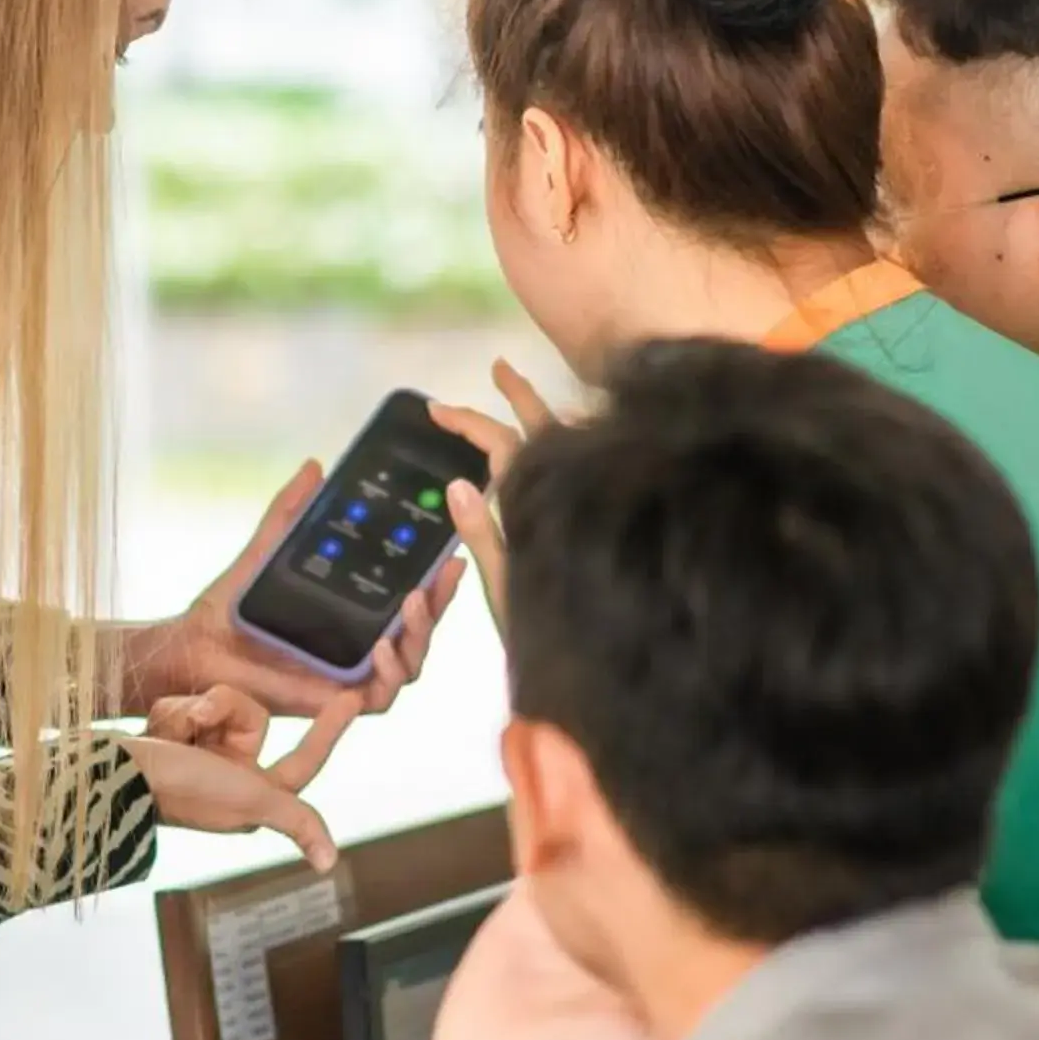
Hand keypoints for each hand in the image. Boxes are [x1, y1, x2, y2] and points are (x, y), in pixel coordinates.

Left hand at [118, 461, 464, 718]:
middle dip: (442, 600)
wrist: (198, 648)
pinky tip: (383, 647)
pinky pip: (385, 694)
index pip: (410, 593)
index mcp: (356, 610)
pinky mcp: (342, 703)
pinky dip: (391, 671)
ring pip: (414, 660)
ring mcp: (357, 674)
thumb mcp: (268, 549)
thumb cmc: (233, 606)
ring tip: (413, 602)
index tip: (450, 547)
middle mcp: (364, 642)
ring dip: (422, 632)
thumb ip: (290, 511)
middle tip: (445, 571)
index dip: (436, 574)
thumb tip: (314, 466)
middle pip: (423, 627)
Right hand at [124, 690, 356, 870]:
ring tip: (173, 734)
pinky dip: (172, 712)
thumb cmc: (181, 789)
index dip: (327, 733)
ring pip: (221, 706)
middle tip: (201, 730)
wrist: (112, 772)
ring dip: (193, 714)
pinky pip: (188, 705)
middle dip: (225, 716)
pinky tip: (156, 732)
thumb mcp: (249, 801)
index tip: (351, 697)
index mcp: (253, 796)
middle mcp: (230, 777)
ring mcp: (198, 756)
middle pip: (254, 720)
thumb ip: (295, 821)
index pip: (302, 760)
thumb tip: (328, 864)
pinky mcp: (170, 739)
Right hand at [431, 362, 561, 631]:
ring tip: (514, 383)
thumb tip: (459, 483)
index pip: (503, 447)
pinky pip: (567, 472)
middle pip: (540, 432)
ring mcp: (577, 510)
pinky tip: (541, 441)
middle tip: (497, 366)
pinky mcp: (582, 527)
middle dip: (515, 397)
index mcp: (539, 508)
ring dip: (535, 412)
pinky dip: (549, 449)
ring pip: (559, 446)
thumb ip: (485, 537)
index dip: (470, 423)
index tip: (434, 411)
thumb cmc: (552, 640)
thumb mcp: (506, 592)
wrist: (603, 673)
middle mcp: (564, 500)